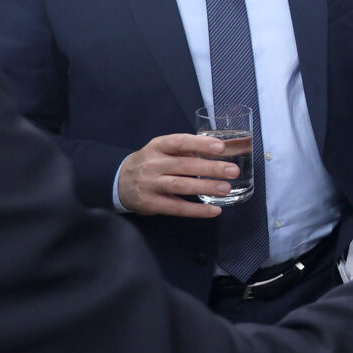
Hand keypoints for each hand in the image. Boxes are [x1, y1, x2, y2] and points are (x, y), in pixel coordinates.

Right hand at [117, 133, 240, 216]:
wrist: (119, 182)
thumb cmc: (149, 163)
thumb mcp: (160, 150)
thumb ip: (184, 150)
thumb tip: (217, 150)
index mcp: (157, 146)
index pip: (179, 142)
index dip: (200, 144)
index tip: (220, 147)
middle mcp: (153, 164)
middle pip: (184, 166)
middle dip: (211, 168)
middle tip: (233, 170)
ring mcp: (151, 185)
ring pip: (181, 186)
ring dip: (206, 187)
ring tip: (226, 188)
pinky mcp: (152, 204)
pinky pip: (177, 208)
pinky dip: (197, 210)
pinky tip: (214, 210)